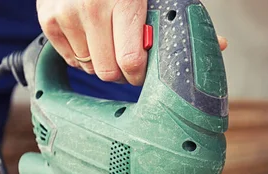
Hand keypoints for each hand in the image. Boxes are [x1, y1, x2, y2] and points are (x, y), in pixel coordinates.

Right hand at [37, 0, 227, 85]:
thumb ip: (180, 17)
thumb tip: (219, 44)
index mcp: (124, 3)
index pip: (131, 62)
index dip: (140, 74)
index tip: (143, 70)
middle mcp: (91, 9)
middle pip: (108, 72)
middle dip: (122, 72)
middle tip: (128, 61)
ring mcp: (65, 15)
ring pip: (89, 68)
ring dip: (102, 62)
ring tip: (109, 43)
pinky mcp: (47, 20)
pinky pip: (70, 59)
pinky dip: (83, 56)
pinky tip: (92, 39)